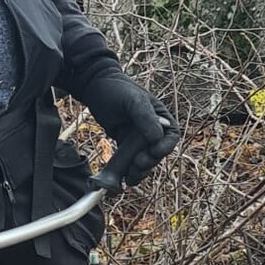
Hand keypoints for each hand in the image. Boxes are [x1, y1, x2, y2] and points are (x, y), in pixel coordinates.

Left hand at [81, 71, 179, 186]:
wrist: (94, 86)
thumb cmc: (117, 89)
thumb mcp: (133, 100)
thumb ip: (145, 117)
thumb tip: (157, 139)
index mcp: (161, 117)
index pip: (171, 137)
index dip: (165, 148)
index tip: (154, 152)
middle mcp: (153, 129)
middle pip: (157, 153)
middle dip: (149, 162)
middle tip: (137, 164)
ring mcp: (138, 138)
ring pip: (144, 160)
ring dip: (139, 171)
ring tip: (130, 176)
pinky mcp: (125, 144)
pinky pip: (130, 161)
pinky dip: (128, 171)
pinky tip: (123, 178)